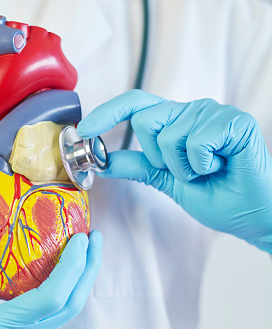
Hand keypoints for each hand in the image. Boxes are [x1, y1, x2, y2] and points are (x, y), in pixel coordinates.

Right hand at [0, 231, 101, 328]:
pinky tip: (60, 273)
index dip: (72, 267)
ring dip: (80, 279)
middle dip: (88, 268)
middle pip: (70, 304)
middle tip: (93, 237)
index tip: (81, 239)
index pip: (51, 299)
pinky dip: (66, 290)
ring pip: (66, 312)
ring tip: (82, 249)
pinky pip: (54, 315)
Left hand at [77, 90, 271, 252]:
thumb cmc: (216, 196)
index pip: (135, 105)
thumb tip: (103, 160)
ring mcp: (212, 112)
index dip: (107, 113)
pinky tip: (220, 166)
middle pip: (144, 119)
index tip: (84, 129)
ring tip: (207, 170)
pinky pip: (194, 143)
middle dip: (157, 157)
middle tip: (185, 171)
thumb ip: (138, 166)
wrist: (253, 215)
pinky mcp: (232, 120)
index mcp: (175, 121)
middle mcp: (191, 110)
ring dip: (182, 167)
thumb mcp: (167, 181)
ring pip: (168, 136)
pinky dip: (201, 165)